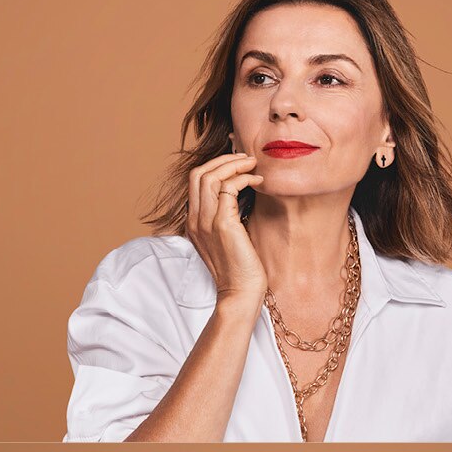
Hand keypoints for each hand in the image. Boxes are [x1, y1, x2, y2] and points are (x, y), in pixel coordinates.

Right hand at [185, 153, 266, 304]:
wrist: (240, 292)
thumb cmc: (240, 267)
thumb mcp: (228, 237)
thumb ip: (227, 215)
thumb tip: (241, 190)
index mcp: (193, 222)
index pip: (195, 181)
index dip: (215, 165)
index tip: (237, 163)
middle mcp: (195, 220)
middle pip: (198, 174)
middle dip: (223, 159)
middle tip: (246, 158)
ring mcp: (206, 222)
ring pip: (210, 177)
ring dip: (234, 165)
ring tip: (252, 166)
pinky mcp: (222, 225)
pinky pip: (228, 188)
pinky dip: (243, 178)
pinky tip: (257, 182)